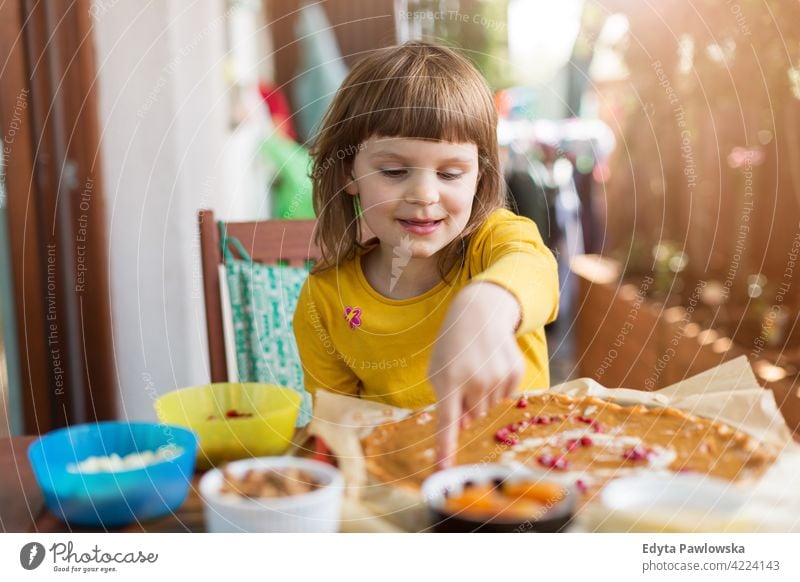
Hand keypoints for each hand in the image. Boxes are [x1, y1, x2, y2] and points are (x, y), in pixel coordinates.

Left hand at [428, 282, 524, 468]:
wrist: (479, 312)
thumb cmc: (452, 347)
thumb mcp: (438, 370)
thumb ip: (445, 402)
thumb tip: (465, 427)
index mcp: (448, 380)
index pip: (447, 422)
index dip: (446, 447)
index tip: (444, 469)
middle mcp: (474, 380)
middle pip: (472, 416)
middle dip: (466, 404)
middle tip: (464, 377)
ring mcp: (497, 377)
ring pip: (488, 408)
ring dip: (482, 395)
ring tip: (478, 367)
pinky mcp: (516, 373)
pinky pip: (505, 396)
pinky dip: (498, 387)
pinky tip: (493, 365)